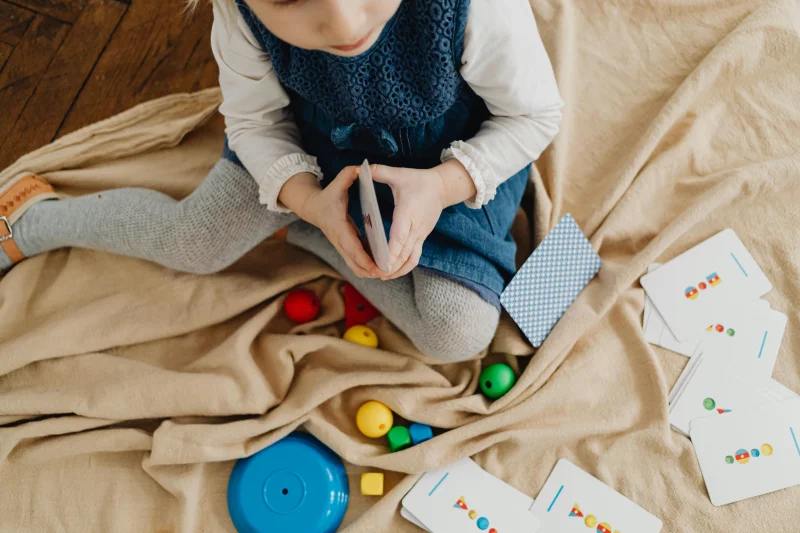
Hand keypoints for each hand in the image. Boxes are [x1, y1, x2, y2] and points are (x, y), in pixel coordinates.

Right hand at [281, 168, 381, 278]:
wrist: (314, 208)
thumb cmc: (328, 196)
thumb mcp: (337, 183)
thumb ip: (348, 175)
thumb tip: (359, 168)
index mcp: (338, 226)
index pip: (351, 246)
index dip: (364, 258)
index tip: (376, 266)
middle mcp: (339, 240)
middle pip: (354, 262)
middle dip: (370, 270)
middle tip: (387, 273)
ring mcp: (342, 247)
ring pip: (355, 267)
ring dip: (369, 272)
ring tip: (386, 272)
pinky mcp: (345, 249)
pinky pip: (356, 263)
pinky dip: (367, 267)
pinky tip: (381, 267)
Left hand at [371, 160, 475, 279]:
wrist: (442, 188)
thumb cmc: (419, 181)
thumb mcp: (399, 174)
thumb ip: (380, 172)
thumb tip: (362, 168)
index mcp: (409, 212)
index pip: (400, 235)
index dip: (392, 250)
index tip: (383, 262)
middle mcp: (416, 227)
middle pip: (405, 252)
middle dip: (392, 265)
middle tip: (377, 273)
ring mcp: (421, 235)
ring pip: (411, 258)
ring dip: (399, 269)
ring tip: (383, 276)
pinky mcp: (422, 238)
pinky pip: (414, 256)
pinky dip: (404, 266)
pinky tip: (392, 271)